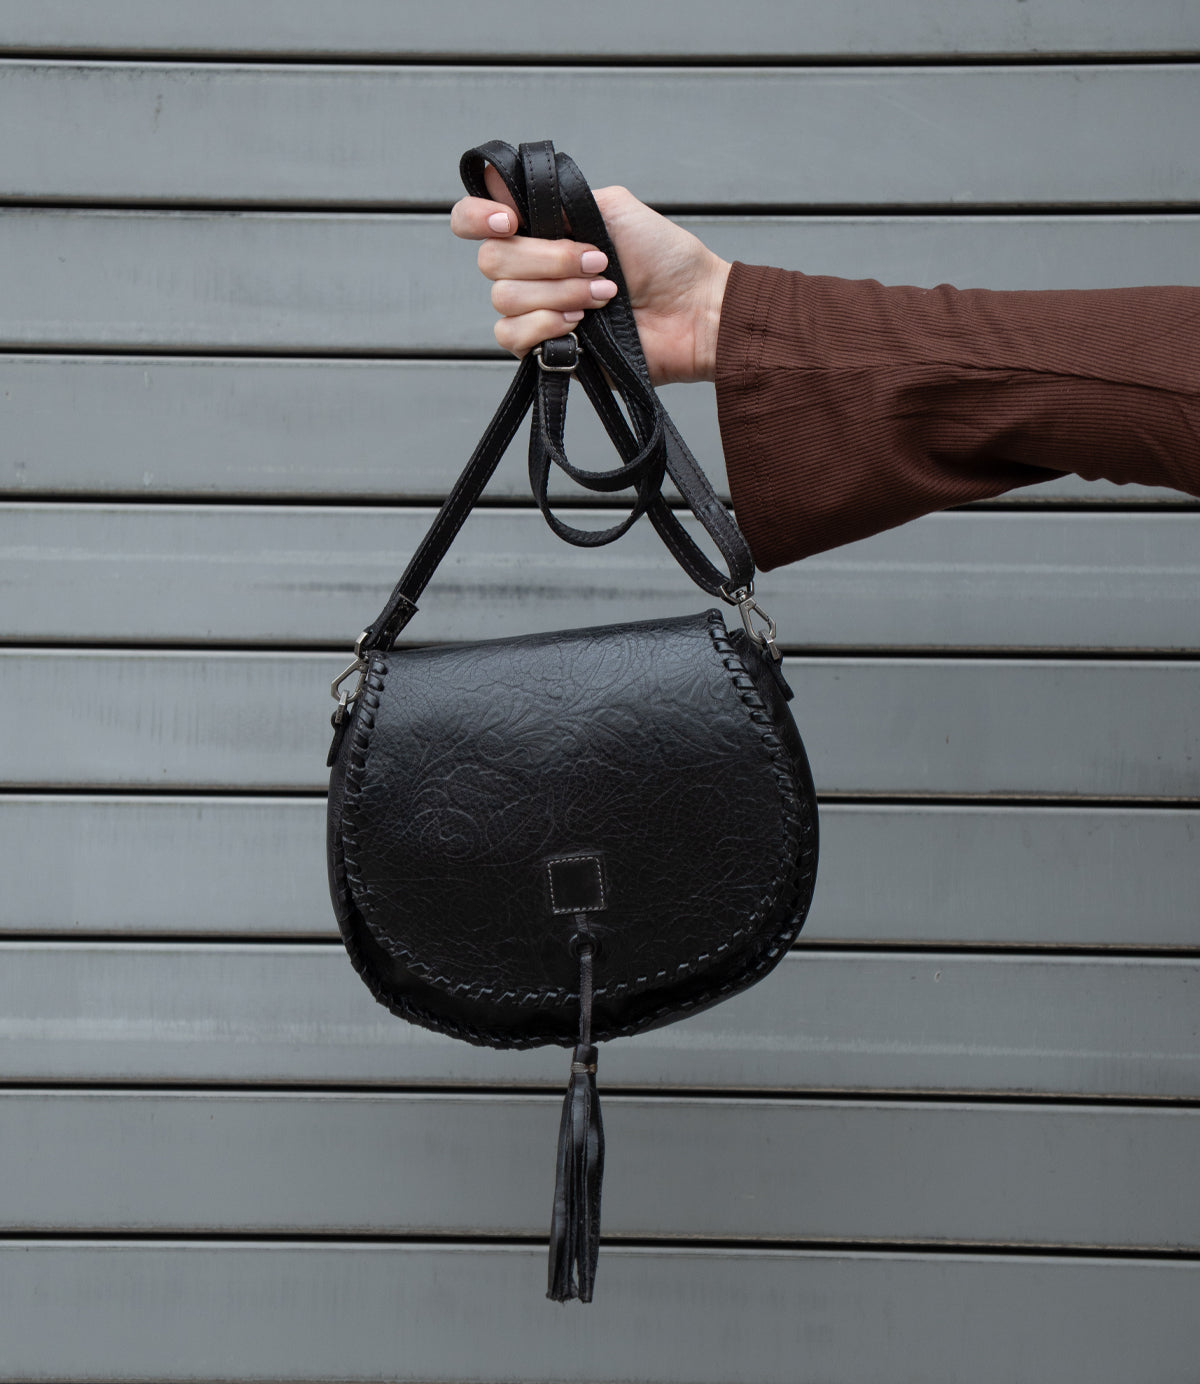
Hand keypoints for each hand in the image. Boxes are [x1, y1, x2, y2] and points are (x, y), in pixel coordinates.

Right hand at [450, 167, 730, 385]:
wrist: (694, 312)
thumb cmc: (664, 259)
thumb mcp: (611, 206)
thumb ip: (558, 196)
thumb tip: (508, 194)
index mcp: (540, 230)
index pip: (473, 220)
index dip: (477, 218)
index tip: (510, 220)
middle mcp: (530, 270)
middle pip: (492, 261)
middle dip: (548, 259)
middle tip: (598, 261)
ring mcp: (536, 311)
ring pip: (505, 299)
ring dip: (559, 292)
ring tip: (604, 295)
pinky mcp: (545, 350)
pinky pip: (512, 337)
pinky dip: (546, 325)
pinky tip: (581, 325)